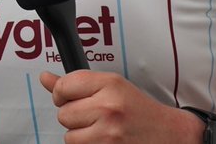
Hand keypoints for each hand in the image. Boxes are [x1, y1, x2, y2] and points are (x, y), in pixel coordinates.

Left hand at [40, 71, 199, 143]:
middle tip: (94, 116)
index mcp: (110, 84)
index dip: (63, 93)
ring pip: (69, 136)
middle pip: (63, 113)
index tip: (71, 97)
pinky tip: (103, 140)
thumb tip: (46, 78)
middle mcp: (108, 107)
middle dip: (75, 116)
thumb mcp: (112, 87)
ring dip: (80, 135)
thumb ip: (77, 83)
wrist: (169, 135)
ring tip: (100, 129)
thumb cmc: (140, 111)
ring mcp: (108, 133)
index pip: (64, 86)